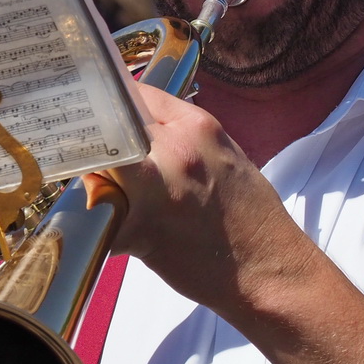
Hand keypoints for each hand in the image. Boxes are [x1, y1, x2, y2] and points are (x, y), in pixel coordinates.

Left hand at [103, 82, 313, 315]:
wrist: (268, 270)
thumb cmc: (252, 216)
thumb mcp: (225, 154)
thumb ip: (182, 136)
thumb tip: (138, 130)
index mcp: (197, 126)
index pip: (135, 94)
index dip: (116, 108)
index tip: (108, 121)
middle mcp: (173, 149)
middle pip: (107, 125)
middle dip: (100, 141)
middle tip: (100, 159)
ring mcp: (152, 188)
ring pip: (95, 166)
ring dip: (94, 179)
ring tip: (109, 196)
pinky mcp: (135, 228)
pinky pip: (97, 215)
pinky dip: (99, 222)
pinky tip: (113, 230)